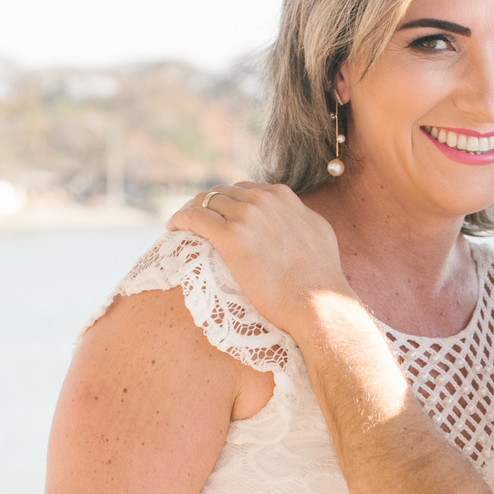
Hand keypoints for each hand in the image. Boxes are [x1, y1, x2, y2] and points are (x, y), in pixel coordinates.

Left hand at [168, 184, 352, 340]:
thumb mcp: (317, 233)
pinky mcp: (231, 236)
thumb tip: (291, 219)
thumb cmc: (321, 281)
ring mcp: (247, 216)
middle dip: (208, 203)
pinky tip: (173, 228)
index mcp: (283, 197)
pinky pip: (195, 218)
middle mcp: (264, 199)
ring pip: (206, 201)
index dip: (229, 201)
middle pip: (223, 192)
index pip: (246, 190)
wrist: (319, 304)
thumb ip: (298, 219)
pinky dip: (180, 219)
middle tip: (195, 219)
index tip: (221, 215)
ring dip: (192, 210)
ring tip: (182, 224)